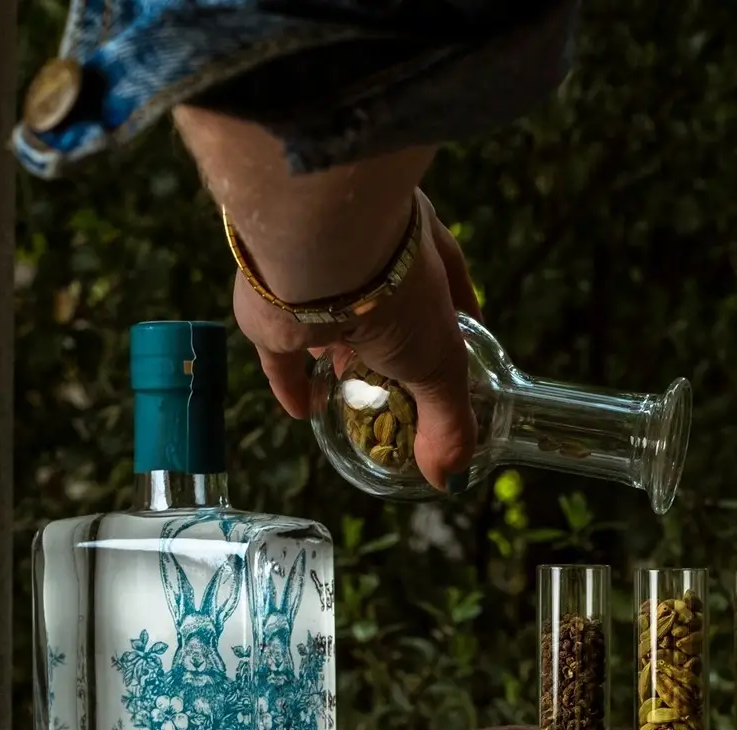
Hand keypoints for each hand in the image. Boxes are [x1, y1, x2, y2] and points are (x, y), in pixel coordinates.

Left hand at [232, 192, 481, 492]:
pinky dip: (294, 383)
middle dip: (393, 346)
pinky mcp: (274, 307)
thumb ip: (447, 420)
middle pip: (388, 313)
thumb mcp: (442, 364)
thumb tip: (449, 475)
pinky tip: (303, 411)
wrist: (320, 248)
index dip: (456, 321)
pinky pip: (285, 355)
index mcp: (418, 252)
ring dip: (341, 357)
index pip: (449, 290)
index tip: (462, 349)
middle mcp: (368, 261)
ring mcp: (318, 283)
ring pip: (335, 326)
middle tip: (401, 384)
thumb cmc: (399, 291)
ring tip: (351, 394)